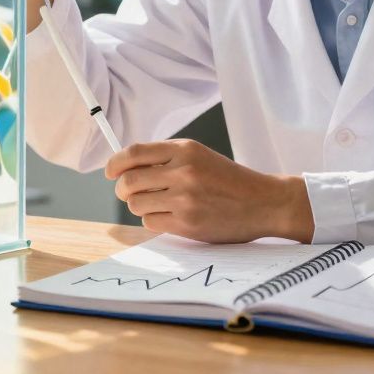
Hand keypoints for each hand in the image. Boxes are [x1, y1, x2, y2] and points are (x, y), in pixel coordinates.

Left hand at [105, 139, 314, 243]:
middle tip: (128, 193)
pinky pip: (151, 222)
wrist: (263, 202)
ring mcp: (185, 199)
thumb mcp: (199, 156)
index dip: (115, 163)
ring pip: (137, 204)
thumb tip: (124, 167)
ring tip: (158, 204)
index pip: (134, 152)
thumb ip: (165, 158)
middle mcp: (183, 171)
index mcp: (185, 150)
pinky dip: (155, 220)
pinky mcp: (188, 224)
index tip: (110, 172)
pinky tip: (171, 216)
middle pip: (129, 181)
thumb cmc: (228, 180)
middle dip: (122, 189)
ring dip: (140, 205)